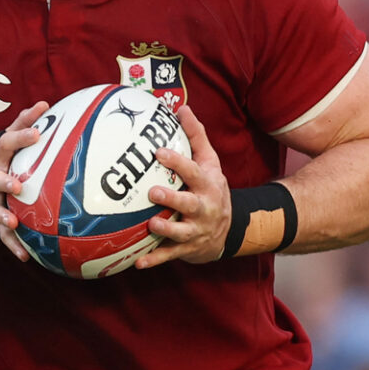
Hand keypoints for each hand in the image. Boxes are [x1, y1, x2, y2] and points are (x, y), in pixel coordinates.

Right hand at [0, 101, 51, 261]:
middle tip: (18, 184)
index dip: (21, 137)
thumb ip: (24, 123)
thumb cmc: (4, 161)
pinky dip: (12, 245)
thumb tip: (45, 103)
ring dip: (2, 215)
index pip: (7, 143)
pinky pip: (2, 235)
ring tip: (13, 222)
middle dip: (4, 181)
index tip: (38, 133)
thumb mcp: (8, 142)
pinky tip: (25, 256)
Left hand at [136, 104, 231, 268]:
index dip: (178, 161)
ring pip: (181, 233)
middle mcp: (204, 208)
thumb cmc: (211, 189)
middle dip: (173, 199)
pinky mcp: (188, 250)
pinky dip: (155, 260)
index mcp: (208, 185)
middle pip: (190, 204)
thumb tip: (181, 107)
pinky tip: (138, 263)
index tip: (159, 152)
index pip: (193, 171)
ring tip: (149, 225)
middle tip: (153, 192)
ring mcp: (197, 231)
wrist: (230, 230)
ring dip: (165, 231)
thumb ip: (196, 136)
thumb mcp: (210, 163)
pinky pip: (170, 256)